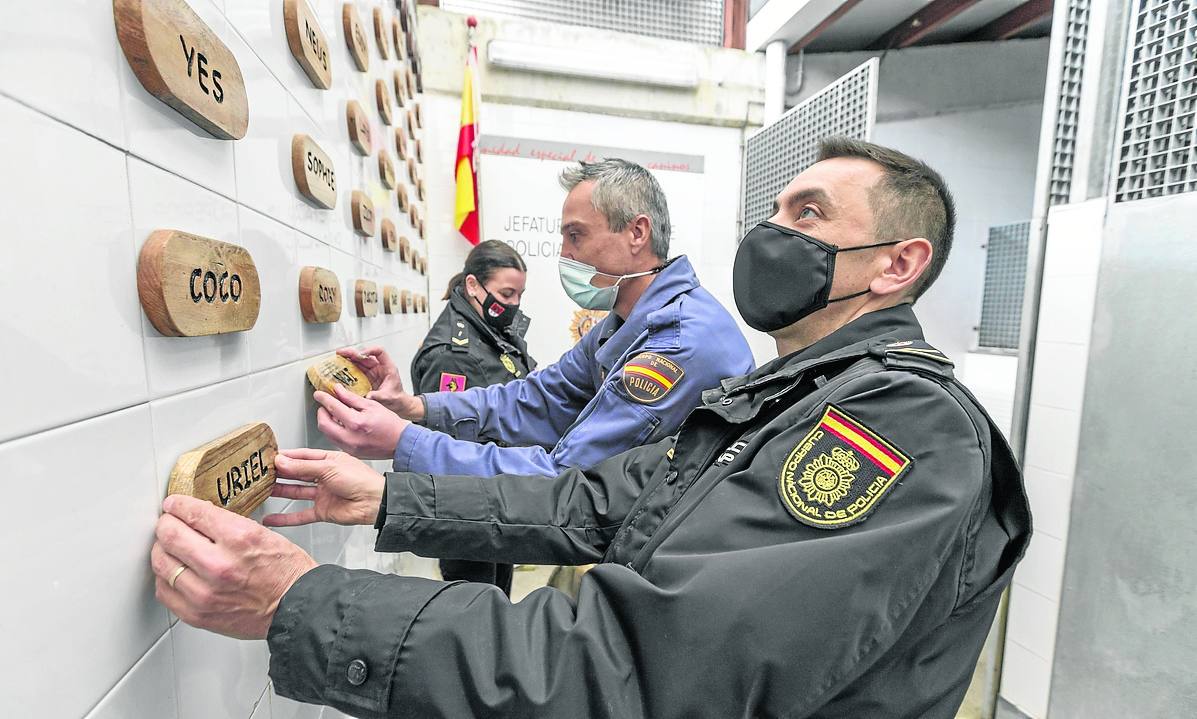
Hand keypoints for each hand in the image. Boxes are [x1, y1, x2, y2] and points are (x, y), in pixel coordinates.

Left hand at [151, 495, 317, 639]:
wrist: (296, 608)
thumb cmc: (286, 573)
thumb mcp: (263, 534)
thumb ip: (226, 525)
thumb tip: (198, 517)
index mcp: (239, 539)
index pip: (192, 512)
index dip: (178, 504)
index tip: (174, 504)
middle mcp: (219, 565)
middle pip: (170, 535)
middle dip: (166, 524)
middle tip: (169, 523)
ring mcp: (204, 592)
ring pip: (161, 562)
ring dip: (163, 549)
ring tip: (171, 546)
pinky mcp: (197, 614)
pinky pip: (164, 590)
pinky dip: (166, 577)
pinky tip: (175, 571)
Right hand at [265, 448, 384, 526]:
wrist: (374, 502)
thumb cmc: (360, 479)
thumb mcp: (329, 468)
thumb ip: (303, 467)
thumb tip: (281, 462)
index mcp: (329, 460)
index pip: (302, 456)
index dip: (286, 456)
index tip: (269, 456)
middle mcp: (325, 476)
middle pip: (298, 474)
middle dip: (280, 472)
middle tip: (262, 472)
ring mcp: (323, 494)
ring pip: (296, 492)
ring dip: (280, 491)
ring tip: (262, 489)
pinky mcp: (322, 511)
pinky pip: (300, 515)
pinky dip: (286, 518)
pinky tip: (272, 519)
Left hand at [315, 384, 409, 459]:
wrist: (400, 443)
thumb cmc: (390, 425)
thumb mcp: (372, 406)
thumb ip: (351, 398)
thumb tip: (338, 390)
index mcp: (356, 423)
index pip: (332, 408)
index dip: (323, 398)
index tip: (319, 394)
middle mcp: (350, 438)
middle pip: (323, 424)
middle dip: (321, 412)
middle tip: (325, 405)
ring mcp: (349, 448)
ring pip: (327, 433)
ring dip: (327, 421)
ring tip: (334, 414)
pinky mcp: (350, 453)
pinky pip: (335, 440)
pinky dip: (334, 430)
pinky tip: (342, 425)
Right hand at [337, 346, 424, 419]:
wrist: (397, 405)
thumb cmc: (396, 399)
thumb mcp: (387, 398)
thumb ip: (378, 396)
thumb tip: (368, 396)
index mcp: (388, 367)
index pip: (379, 352)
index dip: (369, 350)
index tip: (360, 355)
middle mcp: (379, 367)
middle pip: (365, 354)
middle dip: (352, 352)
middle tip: (341, 353)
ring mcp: (371, 372)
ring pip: (358, 361)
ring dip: (347, 358)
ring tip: (337, 358)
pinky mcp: (365, 378)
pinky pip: (355, 370)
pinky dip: (347, 368)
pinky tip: (339, 369)